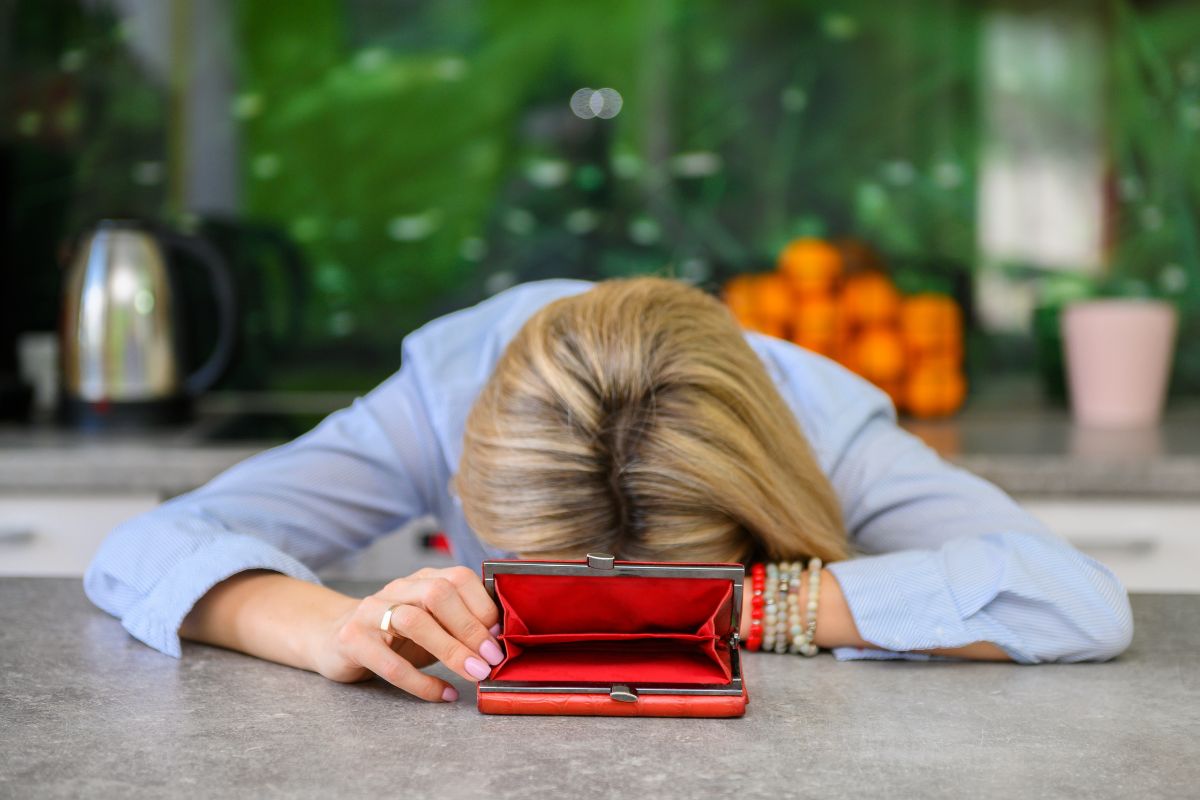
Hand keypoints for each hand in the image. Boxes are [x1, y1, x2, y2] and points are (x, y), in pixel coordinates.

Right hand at [312, 566, 502, 701]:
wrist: (331, 636)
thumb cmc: (394, 633)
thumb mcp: (430, 621)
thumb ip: (459, 622)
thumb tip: (502, 641)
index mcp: (422, 579)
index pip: (458, 578)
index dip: (484, 606)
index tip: (502, 636)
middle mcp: (398, 589)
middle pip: (438, 594)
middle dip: (470, 627)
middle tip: (492, 658)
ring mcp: (371, 612)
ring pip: (414, 621)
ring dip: (450, 649)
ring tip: (475, 673)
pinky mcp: (352, 640)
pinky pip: (389, 663)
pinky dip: (420, 682)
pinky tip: (443, 694)